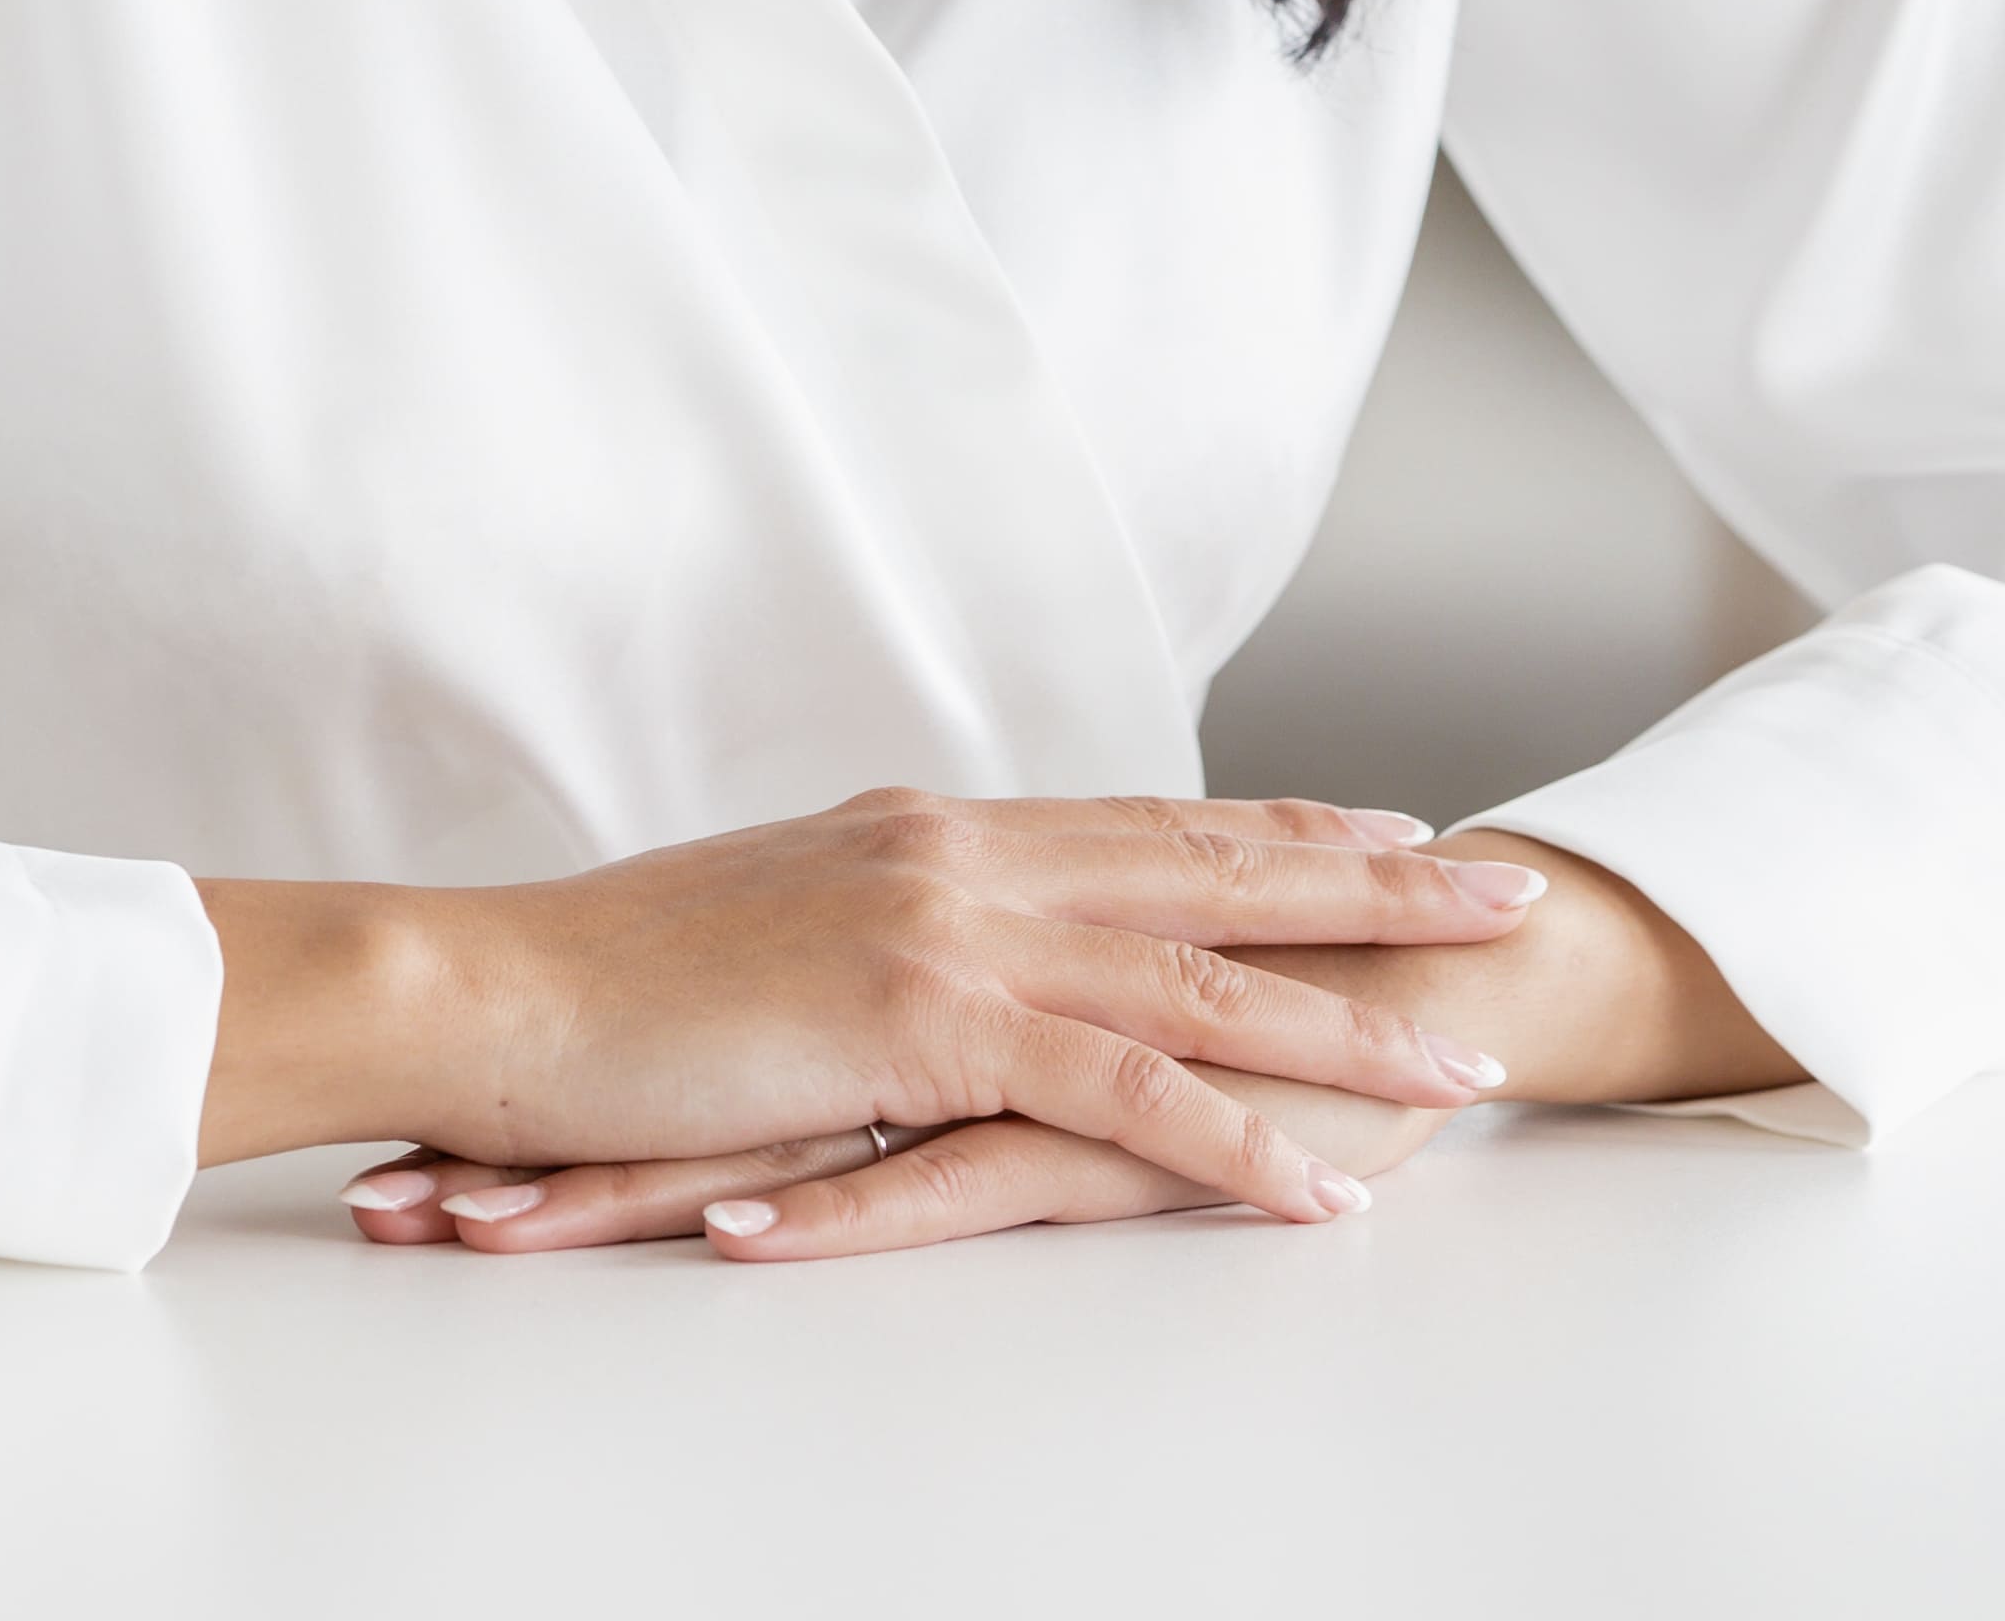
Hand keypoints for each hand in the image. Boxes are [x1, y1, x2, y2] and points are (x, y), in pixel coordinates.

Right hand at [344, 828, 1796, 1263]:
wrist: (497, 988)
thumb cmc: (606, 981)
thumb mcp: (769, 922)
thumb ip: (875, 926)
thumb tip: (931, 948)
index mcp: (936, 829)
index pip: (1151, 820)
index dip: (1282, 828)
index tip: (1395, 828)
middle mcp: (968, 855)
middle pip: (1216, 867)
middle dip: (1377, 886)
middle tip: (1506, 889)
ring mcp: (952, 929)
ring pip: (1202, 976)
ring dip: (1350, 1021)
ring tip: (1470, 1054)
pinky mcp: (924, 1024)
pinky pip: (1119, 1089)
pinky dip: (1235, 1142)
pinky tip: (1319, 1186)